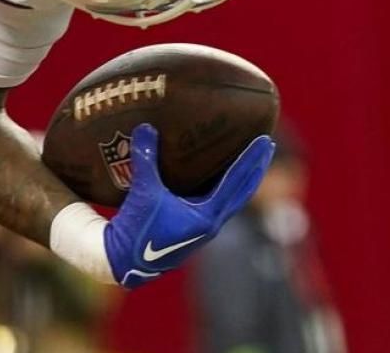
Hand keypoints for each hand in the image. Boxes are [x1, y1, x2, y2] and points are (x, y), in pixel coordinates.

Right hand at [102, 123, 273, 287]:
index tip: (265, 140)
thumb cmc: (136, 230)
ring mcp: (204, 228)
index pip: (236, 182)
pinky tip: (221, 178)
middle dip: (256, 169)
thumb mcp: (143, 193)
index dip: (250, 159)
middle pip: (242, 191)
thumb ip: (146, 160)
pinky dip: (226, 189)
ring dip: (243, 180)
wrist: (123, 263)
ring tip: (251, 160)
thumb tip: (145, 127)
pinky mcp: (194, 229)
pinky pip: (218, 204)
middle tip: (266, 146)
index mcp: (207, 216)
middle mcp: (212, 223)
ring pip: (232, 200)